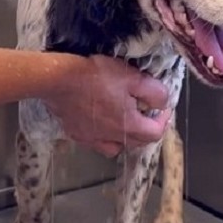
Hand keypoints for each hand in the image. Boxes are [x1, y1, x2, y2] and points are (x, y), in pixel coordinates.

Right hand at [45, 54, 170, 157]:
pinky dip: (103, 136)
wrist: (58, 80)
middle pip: (137, 142)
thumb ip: (154, 92)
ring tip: (124, 121)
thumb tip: (164, 103)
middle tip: (147, 112)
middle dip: (146, 129)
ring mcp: (92, 139)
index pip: (155, 133)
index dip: (164, 120)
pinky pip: (95, 141)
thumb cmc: (96, 76)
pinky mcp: (76, 134)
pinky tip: (101, 123)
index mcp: (128, 126)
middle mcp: (112, 138)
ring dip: (125, 136)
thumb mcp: (132, 77)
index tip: (164, 108)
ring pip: (115, 146)